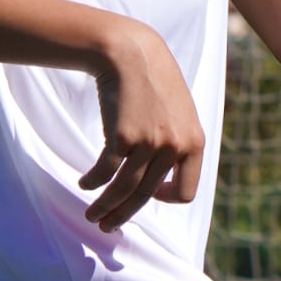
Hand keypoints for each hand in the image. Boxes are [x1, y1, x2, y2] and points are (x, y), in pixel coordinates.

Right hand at [78, 20, 208, 228]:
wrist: (132, 54)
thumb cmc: (154, 86)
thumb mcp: (180, 116)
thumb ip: (177, 146)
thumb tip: (162, 183)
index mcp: (195, 144)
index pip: (186, 193)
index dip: (165, 200)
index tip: (149, 196)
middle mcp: (176, 147)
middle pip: (148, 197)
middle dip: (125, 215)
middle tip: (108, 226)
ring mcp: (150, 143)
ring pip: (124, 190)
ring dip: (105, 207)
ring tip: (92, 214)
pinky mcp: (123, 137)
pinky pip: (105, 172)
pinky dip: (93, 182)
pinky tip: (85, 183)